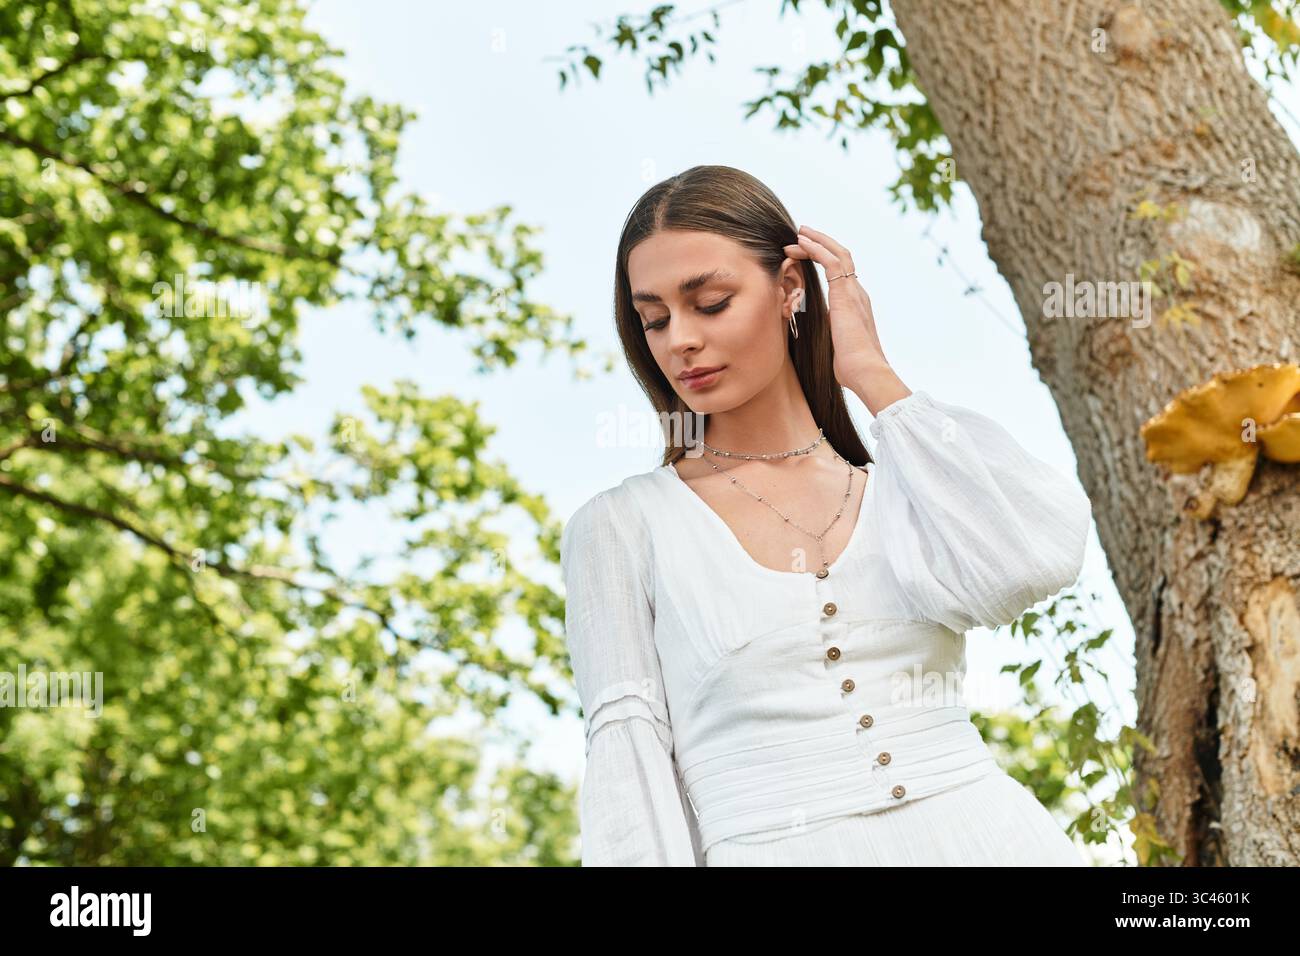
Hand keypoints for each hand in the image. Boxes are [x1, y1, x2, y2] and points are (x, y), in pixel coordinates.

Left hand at [782, 225, 888, 387]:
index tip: (806, 253)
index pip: (841, 273)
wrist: (865, 371)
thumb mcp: (836, 345)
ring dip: (815, 242)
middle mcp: (857, 293)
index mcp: (856, 304)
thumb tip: (822, 337)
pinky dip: (815, 249)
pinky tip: (800, 243)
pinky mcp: (845, 293)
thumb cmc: (851, 367)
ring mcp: (853, 291)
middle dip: (821, 244)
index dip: (824, 259)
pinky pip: (830, 261)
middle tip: (802, 235)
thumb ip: (830, 333)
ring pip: (836, 254)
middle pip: (841, 257)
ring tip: (798, 234)